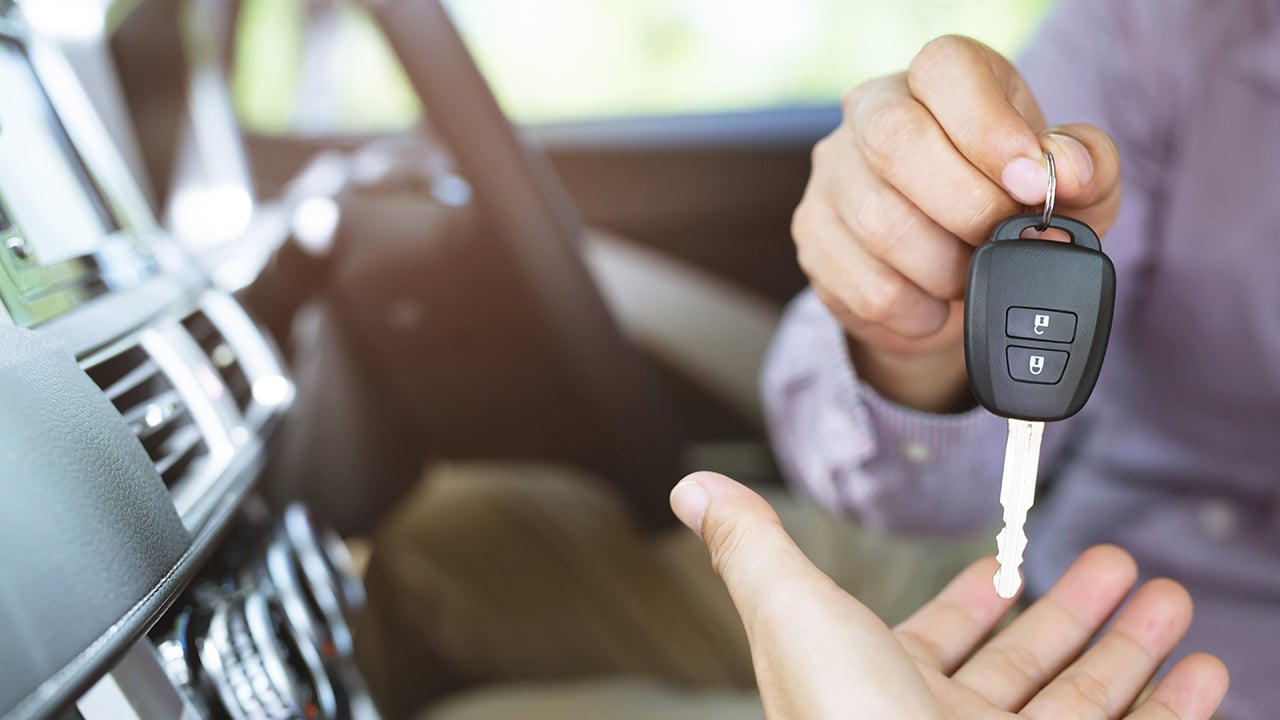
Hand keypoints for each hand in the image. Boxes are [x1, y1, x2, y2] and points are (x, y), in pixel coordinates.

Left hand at [670, 472, 1228, 719]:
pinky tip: (1199, 673)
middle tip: (1116, 566)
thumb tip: (691, 490)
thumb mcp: (794, 618)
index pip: (937, 638)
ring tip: (1167, 599)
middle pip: (1025, 663)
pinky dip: (1170, 706)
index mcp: (883, 688)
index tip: (1002, 572)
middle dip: (1071, 610)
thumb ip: (754, 550)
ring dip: (1129, 648)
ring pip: (1084, 699)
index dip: (971, 601)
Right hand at [792, 35, 1120, 410]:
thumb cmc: (1010, 210)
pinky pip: (865, 286)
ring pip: (879, 223)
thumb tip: (1069, 170)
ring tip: (971, 276)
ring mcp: (833, 175)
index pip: (945, 70)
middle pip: (895, 141)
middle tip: (1001, 239)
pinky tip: (934, 304)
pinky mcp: (813, 237)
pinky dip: (916, 311)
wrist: (948, 276)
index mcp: (940, 78)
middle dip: (967, 207)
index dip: (990, 128)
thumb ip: (1089, 167)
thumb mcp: (1072, 188)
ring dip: (946, 269)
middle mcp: (871, 112)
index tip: (1030, 182)